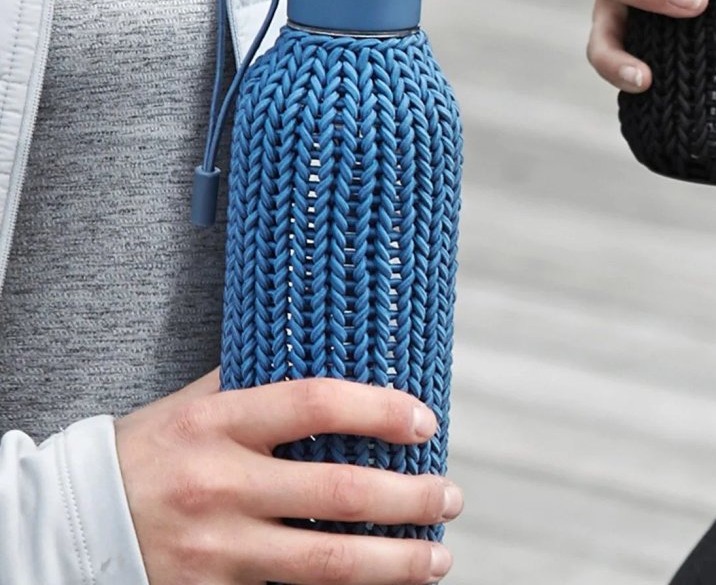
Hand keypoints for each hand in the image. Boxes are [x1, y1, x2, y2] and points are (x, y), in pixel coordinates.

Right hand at [115, 371, 461, 584]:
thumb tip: (327, 349)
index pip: (316, 404)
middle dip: (409, 498)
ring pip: (324, 562)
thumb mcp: (194, 402)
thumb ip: (256, 379)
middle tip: (450, 497)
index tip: (424, 421)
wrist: (67, 524)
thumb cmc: (147, 451)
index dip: (380, 410)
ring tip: (439, 558)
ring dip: (393, 563)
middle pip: (337, 492)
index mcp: (220, 422)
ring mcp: (216, 549)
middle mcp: (220, 484)